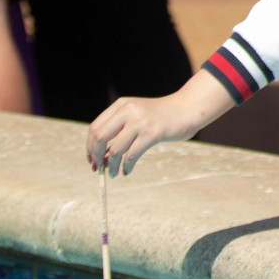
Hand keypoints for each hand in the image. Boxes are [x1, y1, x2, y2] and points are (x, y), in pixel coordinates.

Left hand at [87, 72, 233, 175]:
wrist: (188, 108)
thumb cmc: (162, 115)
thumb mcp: (137, 114)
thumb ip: (120, 128)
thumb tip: (102, 156)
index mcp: (121, 105)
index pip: (95, 127)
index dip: (90, 145)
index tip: (93, 158)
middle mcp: (128, 111)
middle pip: (100, 137)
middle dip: (96, 155)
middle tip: (99, 167)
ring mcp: (140, 121)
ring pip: (115, 149)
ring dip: (112, 165)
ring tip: (113, 173)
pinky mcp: (152, 132)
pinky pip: (132, 154)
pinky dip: (127, 166)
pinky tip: (127, 170)